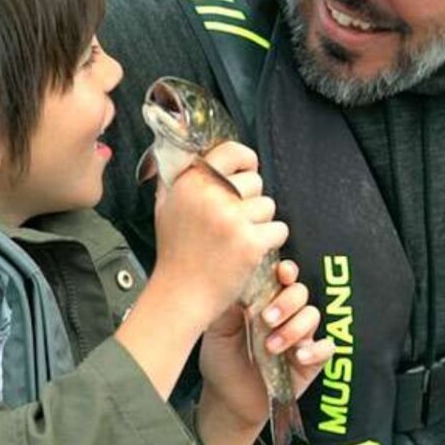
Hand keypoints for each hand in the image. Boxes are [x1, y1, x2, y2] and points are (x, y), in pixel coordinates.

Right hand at [115, 141, 287, 400]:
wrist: (180, 295)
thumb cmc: (175, 253)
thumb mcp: (166, 206)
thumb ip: (179, 178)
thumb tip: (188, 150)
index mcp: (190, 182)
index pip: (231, 151)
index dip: (245, 160)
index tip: (247, 172)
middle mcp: (210, 195)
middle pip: (255, 181)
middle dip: (251, 200)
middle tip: (234, 222)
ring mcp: (231, 219)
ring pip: (268, 206)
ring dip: (261, 222)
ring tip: (239, 240)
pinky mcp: (250, 242)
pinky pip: (279, 229)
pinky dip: (271, 241)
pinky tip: (252, 252)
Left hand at [196, 261, 334, 444]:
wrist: (227, 399)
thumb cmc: (222, 359)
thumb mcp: (217, 330)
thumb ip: (228, 305)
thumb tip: (238, 280)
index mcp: (265, 300)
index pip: (283, 276)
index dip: (286, 270)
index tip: (281, 273)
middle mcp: (286, 314)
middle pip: (300, 292)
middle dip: (286, 302)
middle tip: (266, 319)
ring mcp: (300, 337)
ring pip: (313, 316)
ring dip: (293, 328)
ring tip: (271, 347)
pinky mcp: (311, 361)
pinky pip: (327, 348)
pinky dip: (315, 350)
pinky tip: (297, 357)